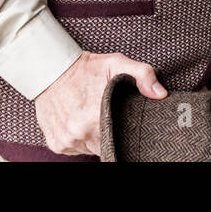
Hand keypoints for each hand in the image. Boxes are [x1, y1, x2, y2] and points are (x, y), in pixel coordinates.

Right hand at [33, 50, 166, 155]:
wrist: (50, 69)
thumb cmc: (86, 67)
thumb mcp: (117, 63)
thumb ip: (143, 75)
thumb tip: (161, 94)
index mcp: (96, 117)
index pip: (120, 141)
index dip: (124, 134)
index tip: (124, 124)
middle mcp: (79, 132)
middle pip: (104, 146)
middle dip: (109, 135)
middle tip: (109, 118)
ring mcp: (67, 140)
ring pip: (89, 148)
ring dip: (93, 137)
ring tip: (92, 117)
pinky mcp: (56, 143)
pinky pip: (73, 148)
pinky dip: (78, 139)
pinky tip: (79, 122)